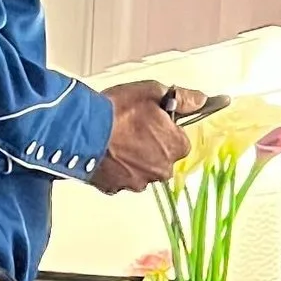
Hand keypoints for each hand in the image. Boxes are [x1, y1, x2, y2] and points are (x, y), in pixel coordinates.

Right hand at [90, 80, 186, 194]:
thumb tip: (200, 100)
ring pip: (141, 169)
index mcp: (175, 147)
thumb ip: (183, 98)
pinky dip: (115, 167)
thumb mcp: (153, 92)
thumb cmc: (116, 111)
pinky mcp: (115, 187)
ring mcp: (138, 181)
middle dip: (150, 145)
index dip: (165, 128)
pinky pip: (120, 177)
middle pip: (161, 157)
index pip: (179, 140)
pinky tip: (105, 151)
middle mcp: (161, 169)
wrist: (80, 130)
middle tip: (131, 128)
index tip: (151, 120)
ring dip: (132, 158)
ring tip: (115, 139)